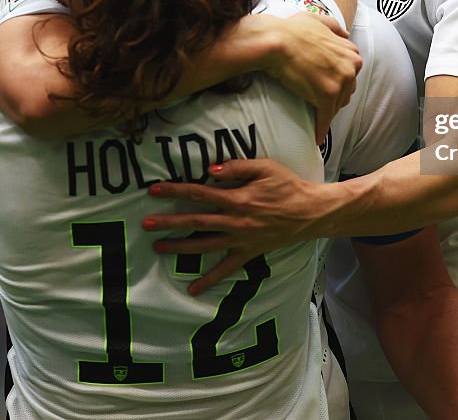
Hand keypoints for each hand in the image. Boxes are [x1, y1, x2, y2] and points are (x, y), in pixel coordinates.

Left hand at [143, 159, 334, 292]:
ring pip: (205, 245)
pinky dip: (210, 280)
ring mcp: (241, 239)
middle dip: (169, 222)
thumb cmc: (287, 185)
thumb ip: (237, 167)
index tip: (154, 190)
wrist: (310, 212)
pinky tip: (193, 289)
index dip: (175, 191)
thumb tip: (210, 170)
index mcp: (237, 198)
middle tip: (146, 223)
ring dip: (180, 247)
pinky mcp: (248, 252)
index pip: (199, 193)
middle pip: (196, 221)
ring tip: (158, 248)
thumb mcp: (265, 167)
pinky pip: (226, 269)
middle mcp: (235, 221)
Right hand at [266, 12, 360, 142]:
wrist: (275, 42)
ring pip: (337, 105)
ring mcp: (340, 82)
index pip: (350, 74)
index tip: (327, 86)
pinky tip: (316, 138)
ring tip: (314, 116)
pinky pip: (326, 118)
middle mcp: (351, 67)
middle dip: (334, 97)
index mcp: (351, 52)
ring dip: (326, 112)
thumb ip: (335, 27)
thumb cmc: (291, 30)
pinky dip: (321, 129)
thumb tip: (346, 34)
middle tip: (317, 100)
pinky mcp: (327, 97)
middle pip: (346, 91)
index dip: (337, 81)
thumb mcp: (318, 20)